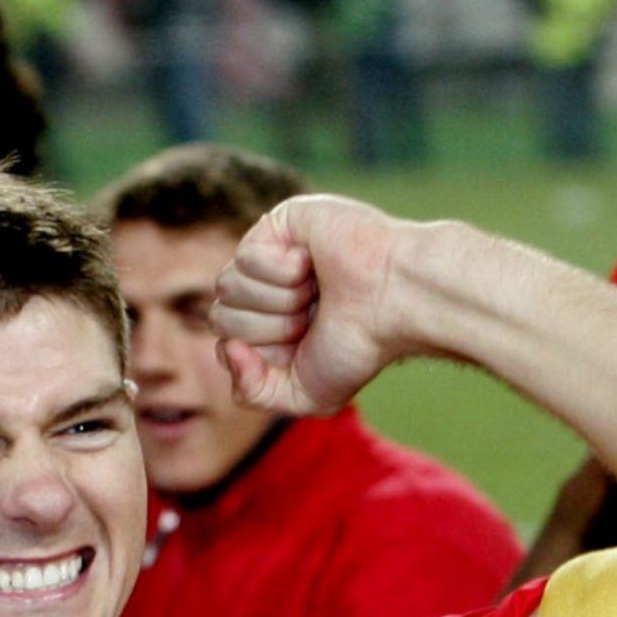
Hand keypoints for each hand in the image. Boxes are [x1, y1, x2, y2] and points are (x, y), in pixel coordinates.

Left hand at [211, 195, 425, 415]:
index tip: (306, 344)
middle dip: (269, 328)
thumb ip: (252, 391)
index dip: (260, 352)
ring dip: (279, 301)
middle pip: (220, 315)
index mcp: (270, 323)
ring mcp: (271, 252)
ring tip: (318, 291)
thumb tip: (226, 348)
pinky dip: (282, 272)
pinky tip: (314, 263)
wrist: (396, 303)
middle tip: (315, 316)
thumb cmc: (360, 346)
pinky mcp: (279, 222)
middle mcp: (266, 287)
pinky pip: (244, 258)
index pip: (225, 341)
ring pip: (227, 286)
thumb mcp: (302, 395)